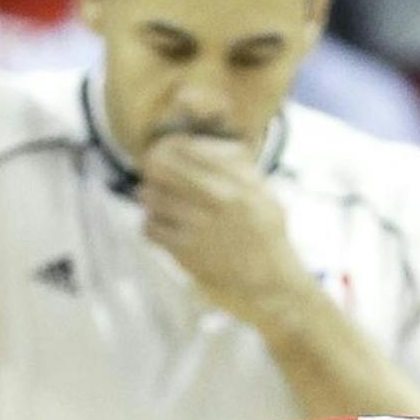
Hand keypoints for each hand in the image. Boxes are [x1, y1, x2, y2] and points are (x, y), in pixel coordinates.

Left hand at [140, 137, 304, 329]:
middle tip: (153, 171)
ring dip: (150, 197)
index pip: (186, 147)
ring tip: (158, 199)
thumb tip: (206, 139)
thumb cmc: (265, 232)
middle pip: (161, 167)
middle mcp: (217, 198)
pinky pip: (149, 227)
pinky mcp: (185, 251)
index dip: (169, 144)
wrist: (269, 280)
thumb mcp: (262, 190)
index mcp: (236, 179)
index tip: (166, 148)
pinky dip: (151, 224)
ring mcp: (199, 225)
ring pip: (151, 196)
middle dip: (153, 166)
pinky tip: (162, 225)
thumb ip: (237, 164)